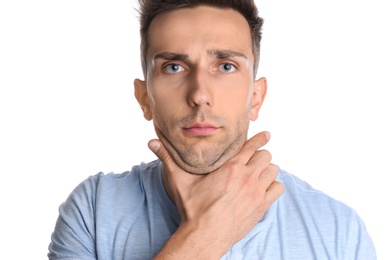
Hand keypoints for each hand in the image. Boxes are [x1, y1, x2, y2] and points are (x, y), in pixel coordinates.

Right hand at [149, 132, 283, 258]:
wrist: (204, 234)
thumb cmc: (193, 208)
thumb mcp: (179, 181)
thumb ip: (167, 159)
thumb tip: (151, 142)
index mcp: (230, 167)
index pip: (252, 145)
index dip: (260, 138)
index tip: (266, 134)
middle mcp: (247, 176)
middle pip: (266, 156)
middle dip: (260, 156)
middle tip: (253, 160)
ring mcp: (256, 192)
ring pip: (273, 170)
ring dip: (267, 170)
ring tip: (258, 173)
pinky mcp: (261, 206)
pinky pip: (277, 188)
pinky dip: (273, 186)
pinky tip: (264, 188)